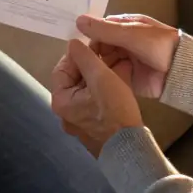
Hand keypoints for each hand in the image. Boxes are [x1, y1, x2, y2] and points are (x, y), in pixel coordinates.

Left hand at [50, 39, 142, 155]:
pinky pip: (98, 99)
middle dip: (94, 62)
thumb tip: (73, 42)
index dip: (77, 54)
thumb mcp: (101, 77)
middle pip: (77, 78)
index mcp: (61, 101)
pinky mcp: (96, 124)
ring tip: (119, 62)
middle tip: (109, 51)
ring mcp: (81, 120)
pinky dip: (108, 86)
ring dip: (104, 72)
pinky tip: (122, 76)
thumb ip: (85, 57)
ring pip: (90, 88)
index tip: (92, 45)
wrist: (131, 149)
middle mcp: (67, 112)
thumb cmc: (114, 112)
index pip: (62, 68)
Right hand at [76, 13, 179, 99]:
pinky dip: (103, 80)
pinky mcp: (128, 79)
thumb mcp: (131, 35)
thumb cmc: (159, 46)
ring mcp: (125, 61)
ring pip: (103, 63)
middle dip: (90, 56)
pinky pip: (110, 78)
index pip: (100, 30)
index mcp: (125, 27)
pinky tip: (92, 85)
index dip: (89, 38)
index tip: (75, 48)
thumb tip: (78, 20)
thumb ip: (106, 30)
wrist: (181, 72)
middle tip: (76, 66)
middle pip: (100, 48)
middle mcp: (123, 43)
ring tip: (81, 77)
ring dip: (95, 68)